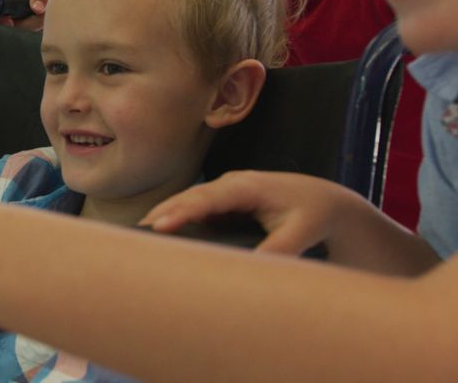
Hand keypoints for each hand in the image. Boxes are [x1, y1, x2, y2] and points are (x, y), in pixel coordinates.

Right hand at [138, 171, 364, 257]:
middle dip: (160, 214)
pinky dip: (175, 221)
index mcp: (247, 186)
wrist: (325, 201)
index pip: (206, 198)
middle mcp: (231, 184)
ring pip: (187, 204)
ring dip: (164, 218)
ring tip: (136, 241)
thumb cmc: (313, 213)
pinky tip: (159, 238)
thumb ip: (276, 251)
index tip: (157, 226)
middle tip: (132, 237)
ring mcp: (225, 193)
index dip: (180, 212)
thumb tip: (248, 273)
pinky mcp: (224, 204)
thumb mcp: (300, 233)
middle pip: (188, 198)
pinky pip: (195, 211)